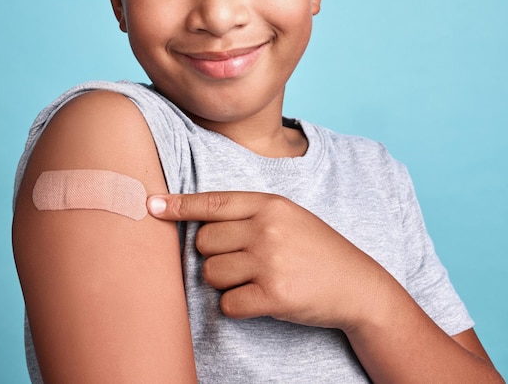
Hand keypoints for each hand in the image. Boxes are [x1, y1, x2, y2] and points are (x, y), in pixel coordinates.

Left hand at [147, 191, 386, 330]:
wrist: (356, 285)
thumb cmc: (315, 248)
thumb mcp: (287, 217)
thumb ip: (248, 215)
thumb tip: (197, 225)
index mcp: (268, 204)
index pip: (213, 202)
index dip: (179, 206)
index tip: (151, 205)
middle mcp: (266, 228)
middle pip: (204, 242)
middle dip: (212, 256)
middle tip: (240, 261)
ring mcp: (270, 260)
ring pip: (211, 274)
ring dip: (224, 282)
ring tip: (254, 279)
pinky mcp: (273, 294)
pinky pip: (228, 303)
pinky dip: (237, 306)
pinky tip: (260, 299)